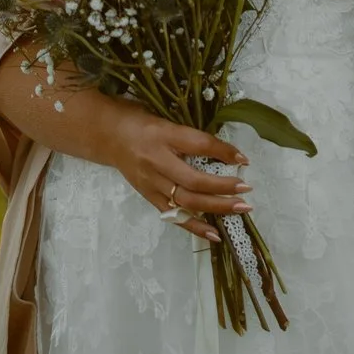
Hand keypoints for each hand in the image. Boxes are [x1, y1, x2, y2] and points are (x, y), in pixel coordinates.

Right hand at [90, 104, 253, 243]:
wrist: (106, 135)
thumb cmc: (139, 121)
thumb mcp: (165, 119)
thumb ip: (190, 135)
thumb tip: (224, 150)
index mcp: (162, 134)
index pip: (198, 144)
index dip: (223, 151)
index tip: (244, 159)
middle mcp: (156, 161)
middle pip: (193, 180)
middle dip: (223, 187)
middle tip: (246, 189)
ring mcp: (151, 182)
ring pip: (186, 201)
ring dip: (216, 207)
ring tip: (240, 208)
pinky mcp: (148, 197)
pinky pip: (174, 215)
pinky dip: (195, 226)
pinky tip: (214, 234)